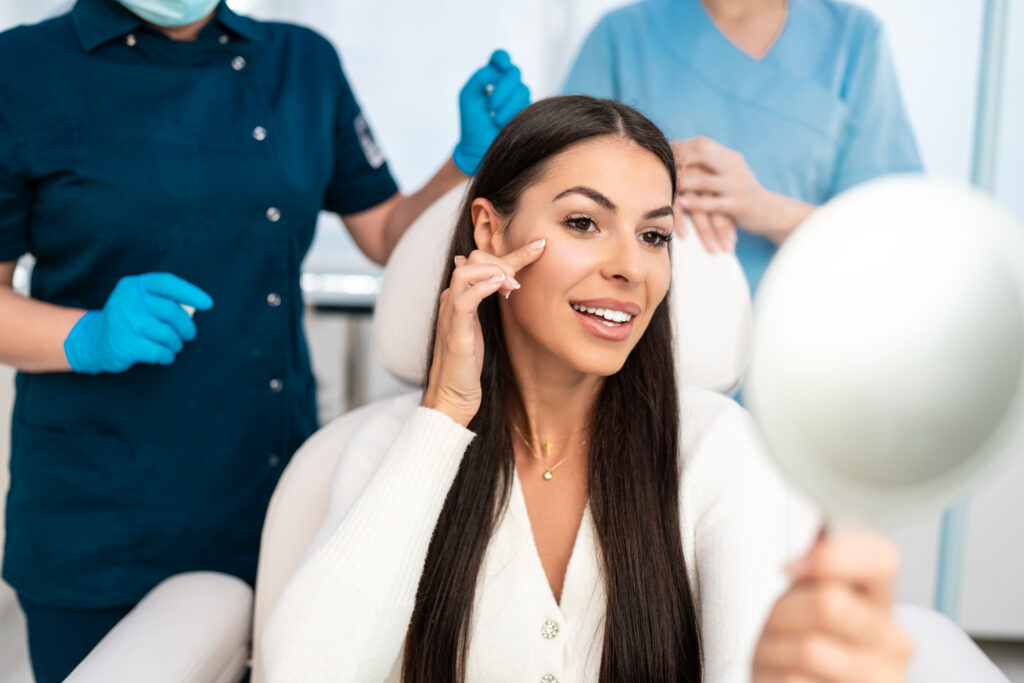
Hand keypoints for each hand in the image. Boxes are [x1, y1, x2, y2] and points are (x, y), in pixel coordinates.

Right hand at [64, 273, 213, 373]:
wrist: (94, 341)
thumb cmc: (129, 320)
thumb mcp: (140, 302)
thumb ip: (164, 300)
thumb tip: (196, 307)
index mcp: (134, 285)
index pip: (168, 283)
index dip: (191, 293)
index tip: (208, 304)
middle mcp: (128, 300)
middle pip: (172, 311)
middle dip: (186, 326)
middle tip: (188, 335)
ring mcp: (124, 322)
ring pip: (168, 334)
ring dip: (176, 343)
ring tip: (173, 345)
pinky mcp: (125, 344)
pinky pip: (159, 352)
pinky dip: (167, 356)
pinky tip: (164, 355)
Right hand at [421, 238, 545, 425]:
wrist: (451, 397)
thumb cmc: (467, 367)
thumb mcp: (480, 329)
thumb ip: (486, 306)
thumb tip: (496, 283)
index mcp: (459, 297)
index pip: (482, 262)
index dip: (512, 252)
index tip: (539, 247)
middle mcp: (452, 300)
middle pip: (474, 259)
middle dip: (504, 260)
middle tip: (524, 278)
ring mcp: (450, 314)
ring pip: (466, 272)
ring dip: (495, 271)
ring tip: (514, 285)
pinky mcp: (454, 331)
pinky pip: (464, 299)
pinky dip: (483, 287)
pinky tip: (503, 287)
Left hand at [453, 49, 530, 175]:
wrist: (480, 150)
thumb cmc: (472, 123)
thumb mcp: (469, 96)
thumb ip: (480, 77)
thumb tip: (498, 69)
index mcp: (491, 77)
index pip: (500, 58)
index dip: (502, 58)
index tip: (500, 66)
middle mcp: (507, 85)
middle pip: (514, 72)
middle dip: (503, 88)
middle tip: (490, 106)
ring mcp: (519, 98)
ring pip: (523, 89)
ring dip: (507, 105)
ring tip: (495, 120)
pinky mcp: (528, 111)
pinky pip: (527, 104)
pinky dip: (513, 113)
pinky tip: (503, 124)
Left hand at [671, 136, 769, 250]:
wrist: (771, 212)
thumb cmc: (740, 193)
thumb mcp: (727, 173)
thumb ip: (708, 163)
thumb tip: (675, 150)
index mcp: (729, 157)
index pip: (701, 145)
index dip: (679, 148)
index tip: (661, 155)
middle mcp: (734, 166)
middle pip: (702, 154)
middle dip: (678, 160)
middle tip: (659, 168)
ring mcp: (737, 185)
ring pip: (704, 181)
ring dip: (682, 183)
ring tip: (666, 186)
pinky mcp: (739, 205)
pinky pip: (713, 203)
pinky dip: (696, 203)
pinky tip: (682, 204)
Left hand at [753, 530, 912, 682]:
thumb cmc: (803, 639)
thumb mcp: (805, 594)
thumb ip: (814, 563)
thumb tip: (812, 546)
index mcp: (880, 600)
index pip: (880, 558)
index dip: (833, 555)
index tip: (793, 566)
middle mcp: (893, 641)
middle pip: (829, 603)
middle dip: (784, 611)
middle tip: (779, 624)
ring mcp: (880, 677)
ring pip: (810, 650)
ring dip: (774, 650)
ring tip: (780, 654)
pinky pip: (794, 681)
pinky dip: (773, 677)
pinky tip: (783, 676)